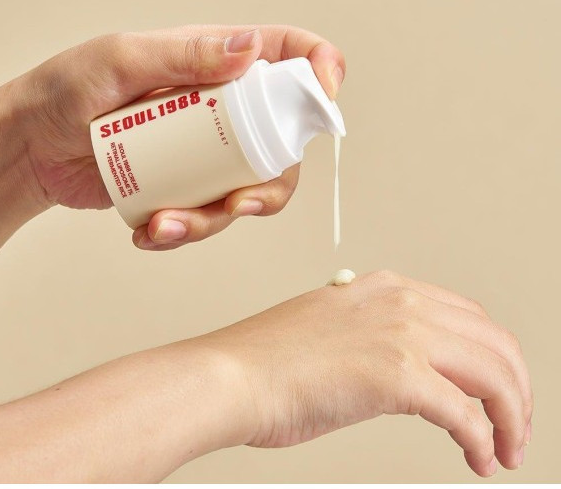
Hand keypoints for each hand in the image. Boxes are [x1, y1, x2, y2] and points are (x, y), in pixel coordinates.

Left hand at [1, 25, 344, 250]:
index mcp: (215, 63)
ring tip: (167, 225)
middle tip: (238, 205)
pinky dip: (183, 231)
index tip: (325, 98)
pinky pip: (208, 215)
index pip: (287, 56)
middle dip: (270, 185)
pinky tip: (149, 229)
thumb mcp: (123, 60)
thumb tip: (249, 49)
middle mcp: (223, 109)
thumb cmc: (69, 92)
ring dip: (215, 220)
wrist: (36, 146)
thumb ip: (186, 53)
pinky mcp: (189, 185)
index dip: (319, 70)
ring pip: (248, 191)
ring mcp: (208, 152)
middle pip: (283, 144)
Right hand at [200, 270, 532, 476]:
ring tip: (505, 446)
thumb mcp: (329, 328)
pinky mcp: (396, 375)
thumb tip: (398, 365)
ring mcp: (399, 333)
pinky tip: (478, 457)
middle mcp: (398, 301)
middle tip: (515, 422)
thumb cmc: (265, 361)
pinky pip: (465, 414)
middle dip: (516, 388)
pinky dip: (482, 440)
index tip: (493, 386)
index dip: (491, 355)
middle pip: (492, 341)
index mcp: (383, 288)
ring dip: (509, 416)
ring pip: (493, 372)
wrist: (229, 375)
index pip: (466, 315)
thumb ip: (369, 336)